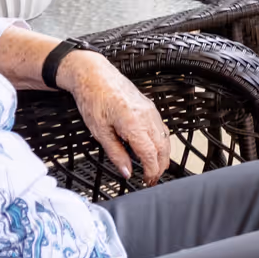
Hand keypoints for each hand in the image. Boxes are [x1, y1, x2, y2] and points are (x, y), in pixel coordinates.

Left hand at [64, 53, 170, 183]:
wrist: (94, 75)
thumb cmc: (93, 99)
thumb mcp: (99, 132)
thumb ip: (116, 153)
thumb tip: (126, 172)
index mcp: (134, 124)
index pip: (149, 153)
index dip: (150, 170)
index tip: (147, 181)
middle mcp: (147, 117)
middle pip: (162, 147)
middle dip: (160, 166)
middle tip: (152, 180)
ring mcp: (151, 111)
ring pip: (165, 138)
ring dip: (163, 155)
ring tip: (156, 168)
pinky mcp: (149, 107)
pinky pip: (162, 128)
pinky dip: (161, 142)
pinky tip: (155, 149)